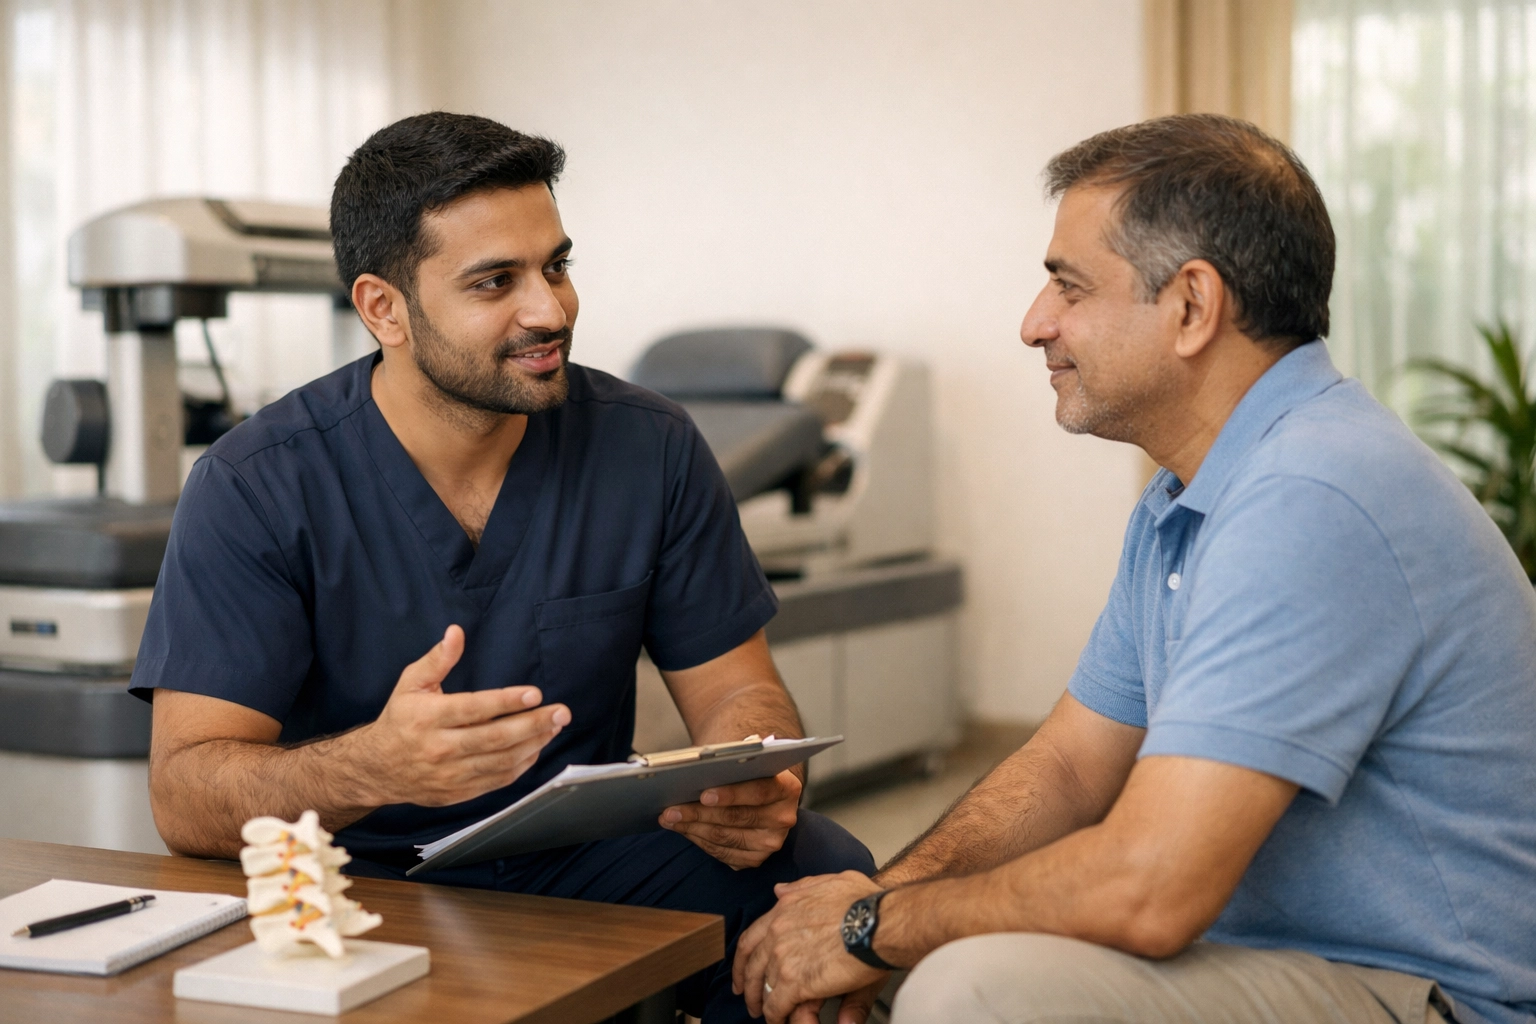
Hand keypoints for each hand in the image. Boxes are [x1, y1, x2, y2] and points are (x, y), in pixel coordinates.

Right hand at [348, 625, 571, 806]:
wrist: (377, 768)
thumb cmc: (400, 719)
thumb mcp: (411, 683)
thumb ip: (437, 659)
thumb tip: (456, 632)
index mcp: (428, 717)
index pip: (474, 709)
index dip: (507, 702)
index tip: (535, 694)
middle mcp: (439, 747)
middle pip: (494, 738)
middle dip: (533, 725)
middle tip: (560, 713)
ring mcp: (449, 774)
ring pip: (500, 762)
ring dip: (533, 744)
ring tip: (554, 727)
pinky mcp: (457, 793)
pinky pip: (496, 781)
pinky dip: (520, 766)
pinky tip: (535, 749)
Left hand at [659, 768, 800, 868]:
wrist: (761, 788)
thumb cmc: (747, 770)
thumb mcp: (745, 760)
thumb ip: (729, 763)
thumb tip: (693, 770)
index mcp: (787, 788)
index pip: (759, 791)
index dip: (731, 794)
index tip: (703, 795)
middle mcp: (783, 818)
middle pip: (737, 818)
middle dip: (699, 813)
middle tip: (671, 809)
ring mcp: (771, 842)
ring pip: (725, 838)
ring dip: (693, 828)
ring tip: (669, 818)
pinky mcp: (756, 859)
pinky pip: (722, 854)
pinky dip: (699, 841)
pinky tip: (683, 829)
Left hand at [733, 871, 887, 1022]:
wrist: (879, 922)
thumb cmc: (865, 902)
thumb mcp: (831, 882)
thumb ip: (802, 888)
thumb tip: (780, 890)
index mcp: (784, 909)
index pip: (751, 938)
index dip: (743, 959)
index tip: (741, 971)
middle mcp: (778, 932)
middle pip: (752, 966)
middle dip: (747, 986)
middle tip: (748, 999)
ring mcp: (784, 958)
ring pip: (764, 988)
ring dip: (763, 1004)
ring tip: (766, 1015)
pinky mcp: (797, 982)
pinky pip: (777, 1005)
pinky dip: (776, 1017)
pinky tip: (780, 1022)